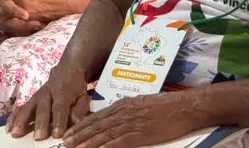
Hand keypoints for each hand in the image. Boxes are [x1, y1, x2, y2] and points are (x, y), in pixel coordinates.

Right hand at [7, 64, 88, 139]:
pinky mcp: (30, 99)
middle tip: (38, 137)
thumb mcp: (82, 96)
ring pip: (28, 108)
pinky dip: (13, 117)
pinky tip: (8, 127)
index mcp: (62, 92)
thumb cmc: (75, 86)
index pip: (60, 108)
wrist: (66, 69)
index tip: (56, 135)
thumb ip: (79, 110)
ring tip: (15, 133)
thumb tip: (74, 123)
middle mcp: (47, 93)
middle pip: (42, 109)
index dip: (58, 121)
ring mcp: (36, 96)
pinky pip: (21, 108)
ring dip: (21, 121)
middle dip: (40, 123)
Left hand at [62, 93, 201, 147]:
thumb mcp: (139, 104)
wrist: (183, 107)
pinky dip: (109, 146)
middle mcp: (122, 113)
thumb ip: (124, 111)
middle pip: (96, 126)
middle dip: (80, 135)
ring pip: (105, 134)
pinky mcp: (142, 133)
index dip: (81, 126)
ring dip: (89, 142)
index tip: (70, 133)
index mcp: (121, 106)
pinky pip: (122, 141)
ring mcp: (131, 123)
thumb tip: (112, 118)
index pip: (96, 117)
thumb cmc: (164, 106)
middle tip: (65, 142)